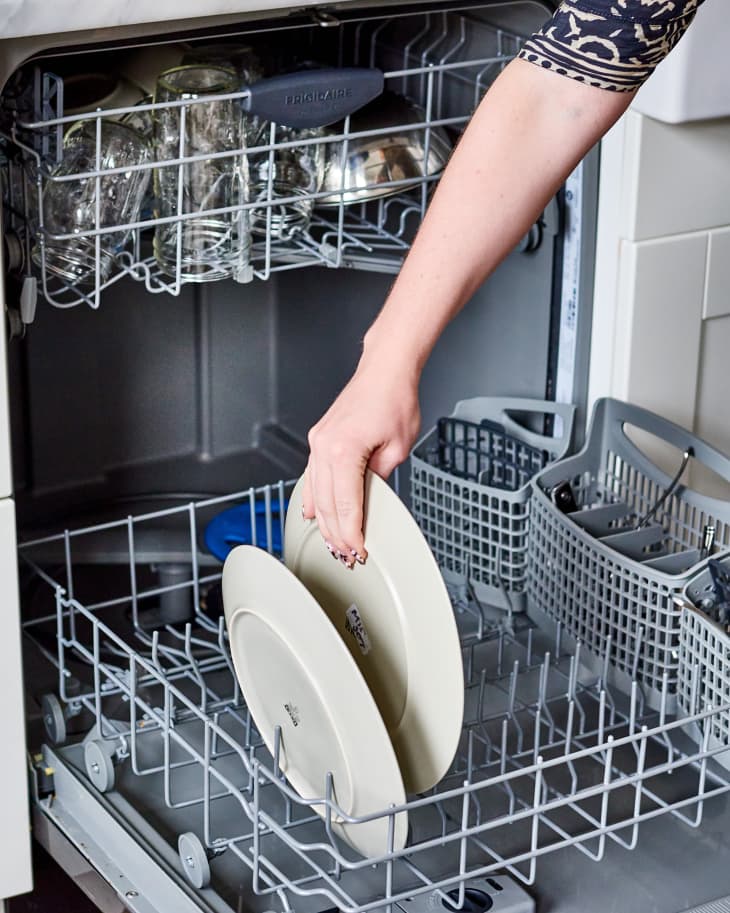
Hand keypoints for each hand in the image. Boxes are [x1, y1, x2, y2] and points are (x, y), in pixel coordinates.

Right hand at [303, 352, 420, 566]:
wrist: (384, 369)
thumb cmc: (394, 399)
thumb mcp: (397, 447)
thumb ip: (379, 478)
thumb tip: (371, 500)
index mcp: (343, 450)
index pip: (345, 505)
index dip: (351, 533)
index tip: (358, 550)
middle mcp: (324, 447)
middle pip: (325, 504)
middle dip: (335, 534)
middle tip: (346, 556)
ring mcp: (318, 442)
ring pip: (315, 493)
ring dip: (322, 521)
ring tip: (332, 543)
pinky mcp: (319, 439)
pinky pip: (311, 476)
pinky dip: (312, 498)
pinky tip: (312, 513)